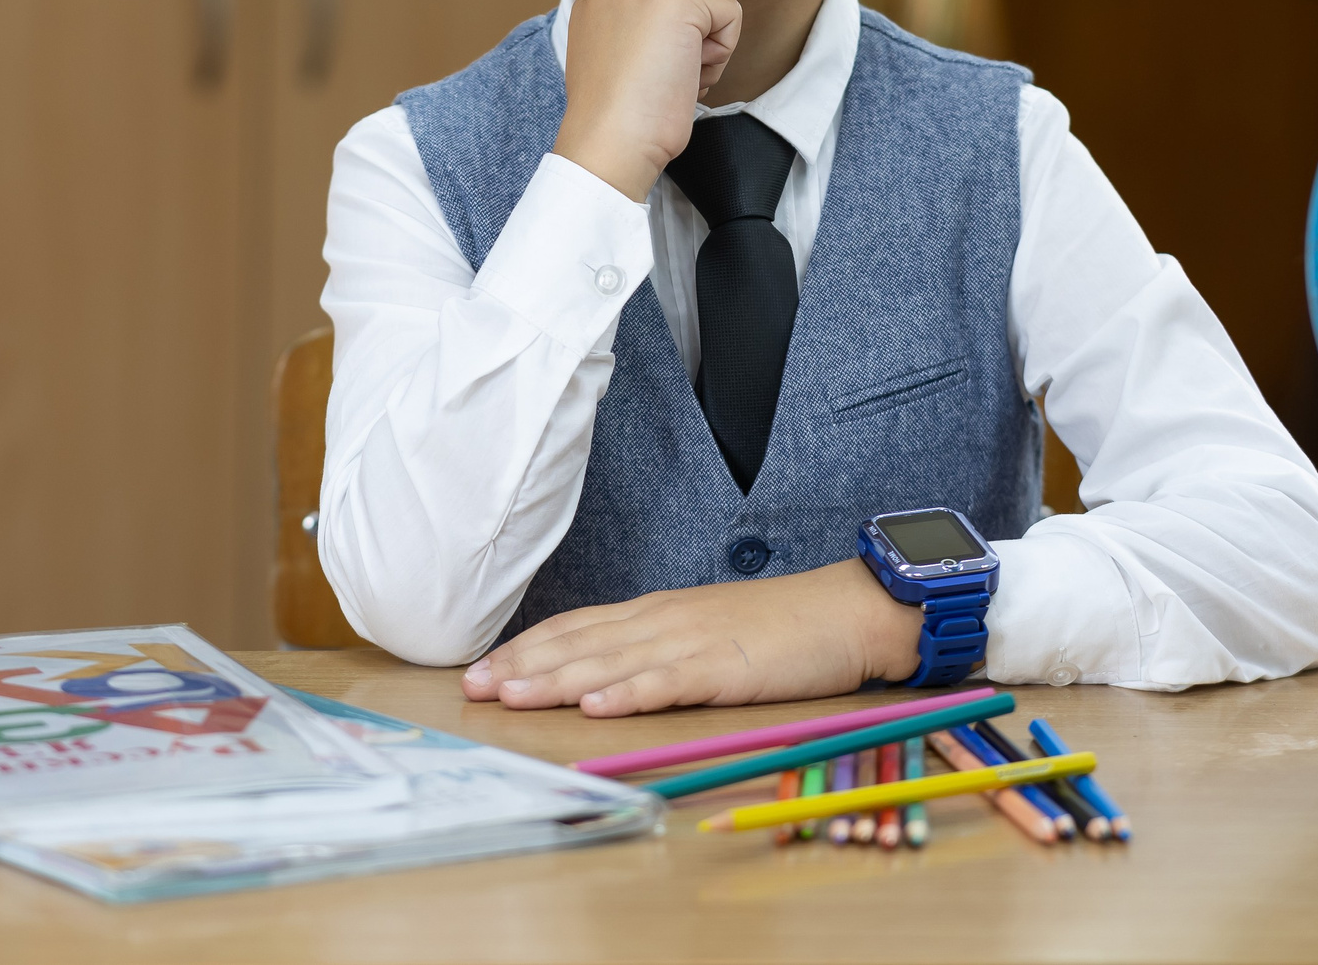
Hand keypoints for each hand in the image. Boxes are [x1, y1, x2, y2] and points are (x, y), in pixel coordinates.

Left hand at [461, 561, 924, 716]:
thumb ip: (656, 647)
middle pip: (579, 643)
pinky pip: (669, 682)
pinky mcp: (725, 667)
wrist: (845, 610)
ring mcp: (692, 642)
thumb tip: (606, 674)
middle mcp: (662, 620)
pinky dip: (630, 694)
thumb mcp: (704, 630)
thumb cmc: (778, 627)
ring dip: (556, 681)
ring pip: (610, 663)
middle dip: (521, 666)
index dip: (525, 648)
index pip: (575, 627)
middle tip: (472, 688)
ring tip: (512, 697)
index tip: (481, 670)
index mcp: (655, 612)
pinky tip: (597, 708)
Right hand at [553, 0, 741, 200]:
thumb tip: (673, 36)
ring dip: (700, 54)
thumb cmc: (616, 117)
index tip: (637, 78)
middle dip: (683, 48)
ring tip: (665, 80)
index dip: (662, 49)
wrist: (612, 140)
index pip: (658, 11)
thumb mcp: (612, 60)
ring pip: (707, 12)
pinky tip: (686, 75)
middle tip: (654, 80)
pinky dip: (721, 54)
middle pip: (684, 8)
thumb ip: (632, 34)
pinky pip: (730, 15)